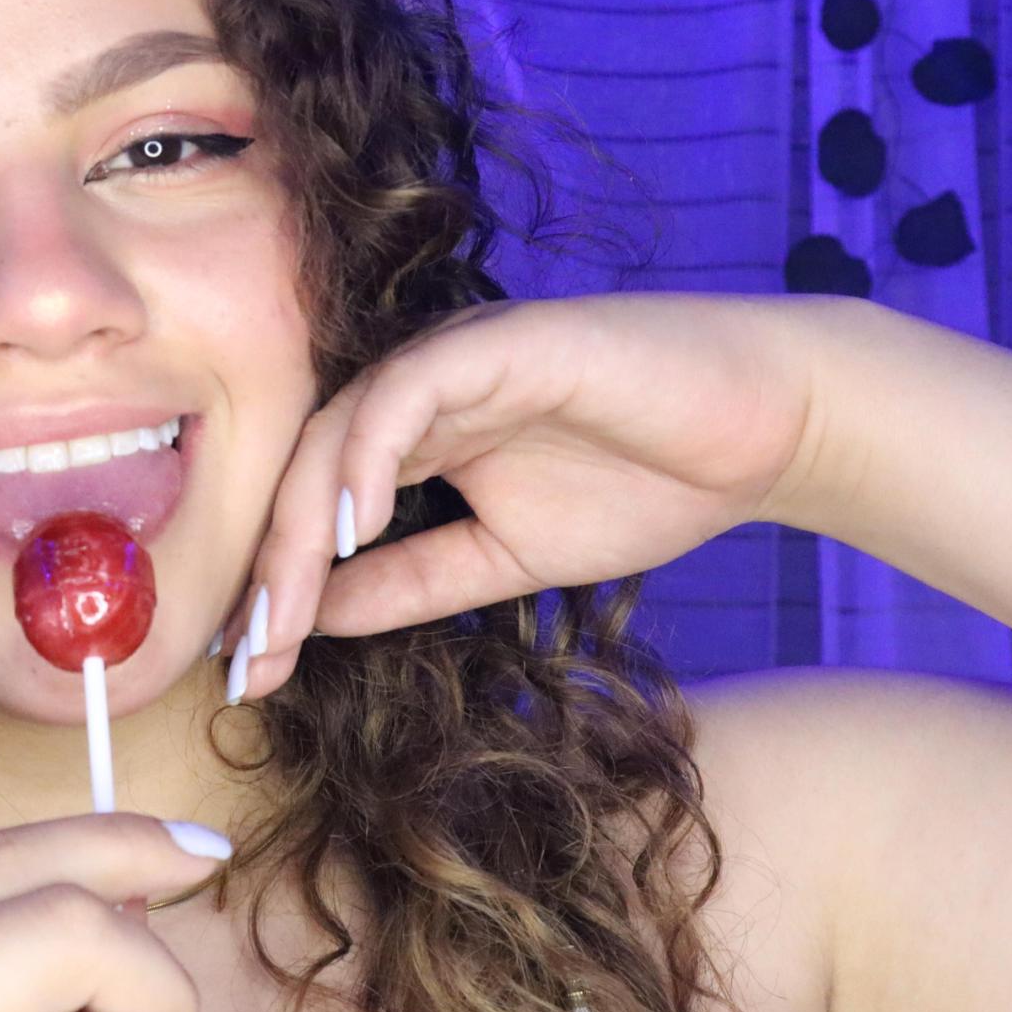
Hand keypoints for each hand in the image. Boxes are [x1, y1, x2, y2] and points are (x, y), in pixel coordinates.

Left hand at [0, 812, 230, 1011]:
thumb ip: (95, 1000)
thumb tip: (149, 978)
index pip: (65, 933)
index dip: (157, 985)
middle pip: (20, 859)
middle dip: (123, 861)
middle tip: (199, 865)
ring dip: (67, 875)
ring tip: (131, 915)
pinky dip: (9, 905)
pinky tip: (59, 931)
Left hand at [220, 292, 819, 701]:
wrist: (763, 429)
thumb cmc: (642, 482)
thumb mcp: (502, 560)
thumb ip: (410, 582)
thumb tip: (313, 621)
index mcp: (410, 436)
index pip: (311, 507)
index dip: (276, 588)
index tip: (251, 672)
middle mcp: (414, 391)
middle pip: (303, 470)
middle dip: (269, 570)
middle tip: (248, 658)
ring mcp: (450, 358)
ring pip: (338, 429)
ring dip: (299, 524)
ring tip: (283, 612)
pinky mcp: (495, 339)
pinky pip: (405, 392)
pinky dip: (367, 456)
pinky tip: (352, 526)